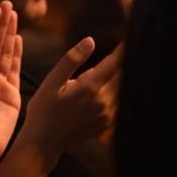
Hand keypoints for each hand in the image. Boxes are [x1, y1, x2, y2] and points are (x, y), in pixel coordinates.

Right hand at [22, 38, 120, 157]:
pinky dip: (118, 90)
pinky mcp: (108, 123)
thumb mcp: (51, 82)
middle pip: (123, 74)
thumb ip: (71, 60)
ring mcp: (108, 114)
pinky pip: (119, 101)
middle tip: (127, 44)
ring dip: (121, 76)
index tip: (133, 33)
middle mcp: (104, 101)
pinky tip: (108, 86)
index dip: (125, 47)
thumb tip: (90, 40)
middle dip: (123, 60)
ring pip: (122, 88)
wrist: (44, 143)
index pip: (115, 62)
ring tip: (117, 65)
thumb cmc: (43, 111)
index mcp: (90, 88)